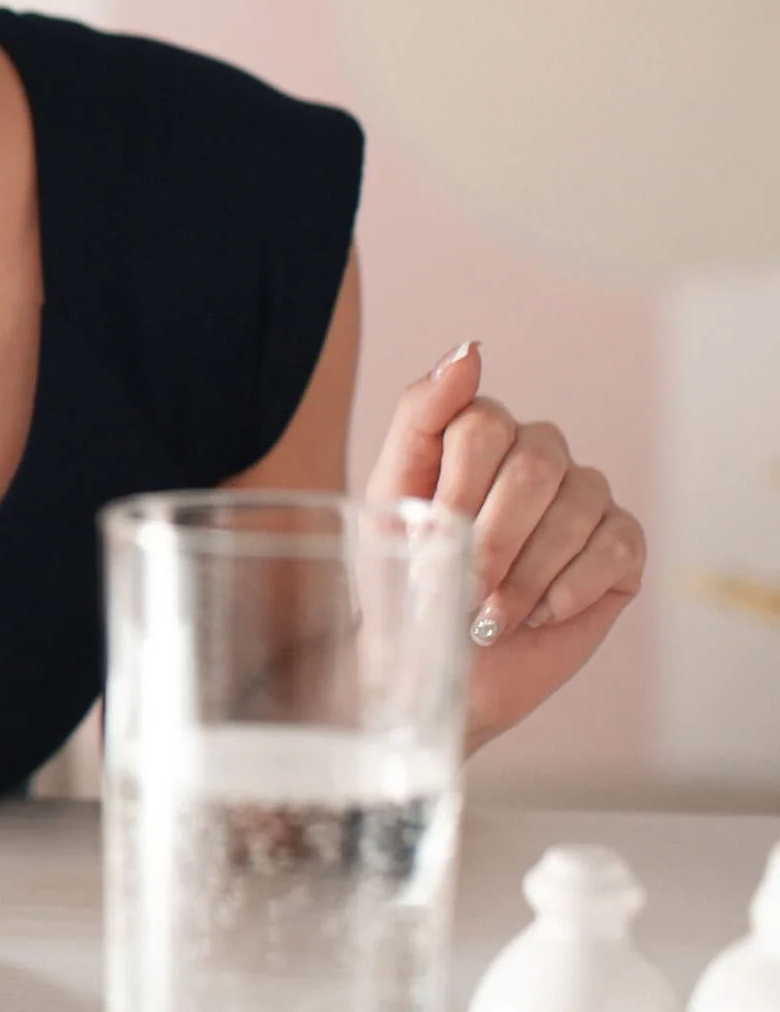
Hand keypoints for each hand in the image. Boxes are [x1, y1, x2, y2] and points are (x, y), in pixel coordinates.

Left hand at [368, 342, 646, 752]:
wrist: (433, 661)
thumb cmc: (403, 577)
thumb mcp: (389, 495)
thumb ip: (421, 413)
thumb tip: (470, 349)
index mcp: (476, 432)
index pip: (482, 423)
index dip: (457, 485)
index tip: (434, 526)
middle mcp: (537, 452)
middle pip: (533, 466)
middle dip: (491, 538)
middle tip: (461, 588)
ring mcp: (585, 496)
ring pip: (576, 508)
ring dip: (525, 574)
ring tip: (488, 615)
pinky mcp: (622, 545)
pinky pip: (615, 547)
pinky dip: (568, 589)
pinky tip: (535, 615)